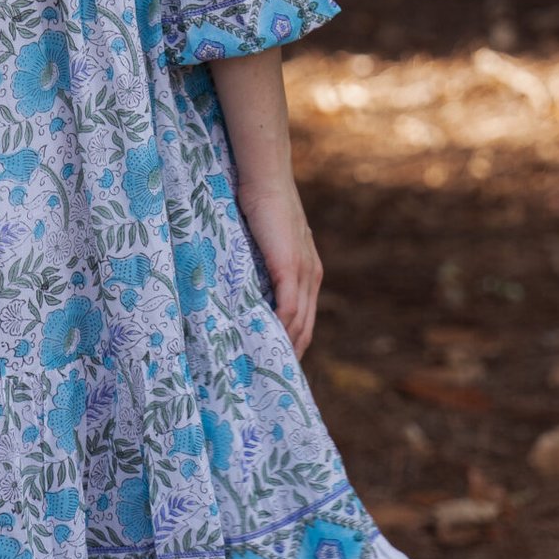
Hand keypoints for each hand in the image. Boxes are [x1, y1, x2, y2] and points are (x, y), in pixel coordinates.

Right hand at [237, 179, 321, 359]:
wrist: (266, 179)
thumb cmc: (261, 205)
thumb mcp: (267, 243)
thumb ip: (265, 265)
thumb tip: (247, 286)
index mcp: (310, 272)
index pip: (306, 318)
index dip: (295, 343)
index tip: (279, 364)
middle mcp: (312, 276)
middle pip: (306, 327)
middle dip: (292, 354)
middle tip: (273, 379)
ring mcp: (303, 273)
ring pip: (298, 323)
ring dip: (285, 347)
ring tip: (267, 370)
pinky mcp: (289, 268)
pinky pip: (288, 309)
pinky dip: (279, 329)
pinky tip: (266, 345)